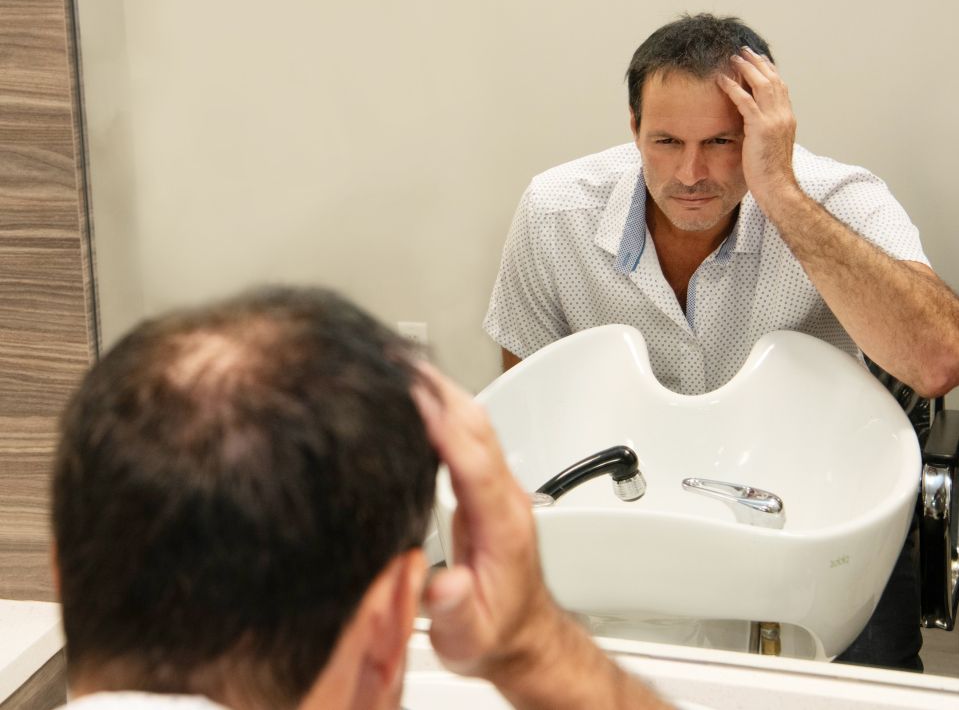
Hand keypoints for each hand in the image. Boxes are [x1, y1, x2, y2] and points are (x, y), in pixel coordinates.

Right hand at [412, 364, 560, 680]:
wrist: (521, 639)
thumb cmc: (495, 635)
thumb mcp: (470, 638)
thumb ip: (457, 609)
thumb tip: (446, 583)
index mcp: (504, 526)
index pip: (475, 463)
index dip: (444, 427)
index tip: (414, 395)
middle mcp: (506, 498)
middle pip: (478, 428)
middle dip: (439, 390)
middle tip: (395, 360)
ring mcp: (500, 489)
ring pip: (475, 424)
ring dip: (441, 391)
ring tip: (398, 365)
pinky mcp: (488, 487)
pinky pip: (467, 434)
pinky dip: (442, 408)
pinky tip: (416, 398)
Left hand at [717, 47, 799, 207]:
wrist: (777, 189)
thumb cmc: (770, 175)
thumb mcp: (769, 147)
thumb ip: (764, 132)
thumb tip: (754, 126)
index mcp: (787, 119)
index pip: (779, 87)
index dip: (768, 71)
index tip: (758, 60)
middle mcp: (784, 115)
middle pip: (772, 79)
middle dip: (758, 63)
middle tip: (744, 50)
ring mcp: (774, 120)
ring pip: (761, 85)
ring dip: (746, 68)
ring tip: (733, 57)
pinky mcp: (760, 128)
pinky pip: (745, 102)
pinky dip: (733, 88)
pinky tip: (722, 79)